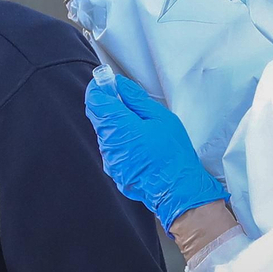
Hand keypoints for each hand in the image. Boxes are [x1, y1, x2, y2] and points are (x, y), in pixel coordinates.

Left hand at [84, 72, 228, 232]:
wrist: (177, 188)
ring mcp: (109, 159)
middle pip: (97, 116)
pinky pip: (111, 148)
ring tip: (140, 126)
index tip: (107, 82)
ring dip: (115, 124)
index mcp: (120, 126)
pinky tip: (139, 144)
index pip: (95, 101)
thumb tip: (120, 85)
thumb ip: (136, 98)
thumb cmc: (173, 154)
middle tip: (127, 101)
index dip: (99, 88)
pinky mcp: (113, 170)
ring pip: (104, 132)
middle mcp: (109, 144)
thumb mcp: (160, 117)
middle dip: (108, 105)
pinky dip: (120, 141)